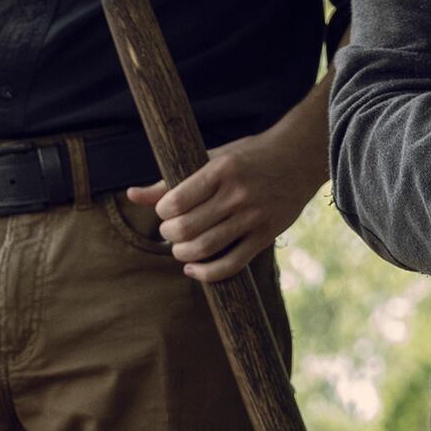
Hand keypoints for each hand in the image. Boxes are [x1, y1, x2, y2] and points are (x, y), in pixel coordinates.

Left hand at [129, 119, 325, 282]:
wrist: (299, 158)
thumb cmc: (248, 157)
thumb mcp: (210, 159)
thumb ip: (171, 181)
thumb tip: (131, 195)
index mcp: (220, 170)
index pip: (176, 201)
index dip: (162, 213)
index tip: (166, 212)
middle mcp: (237, 194)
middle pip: (187, 228)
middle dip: (170, 235)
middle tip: (171, 231)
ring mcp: (253, 217)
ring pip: (206, 248)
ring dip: (183, 254)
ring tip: (181, 248)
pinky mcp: (265, 236)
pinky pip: (231, 264)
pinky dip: (206, 273)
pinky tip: (193, 268)